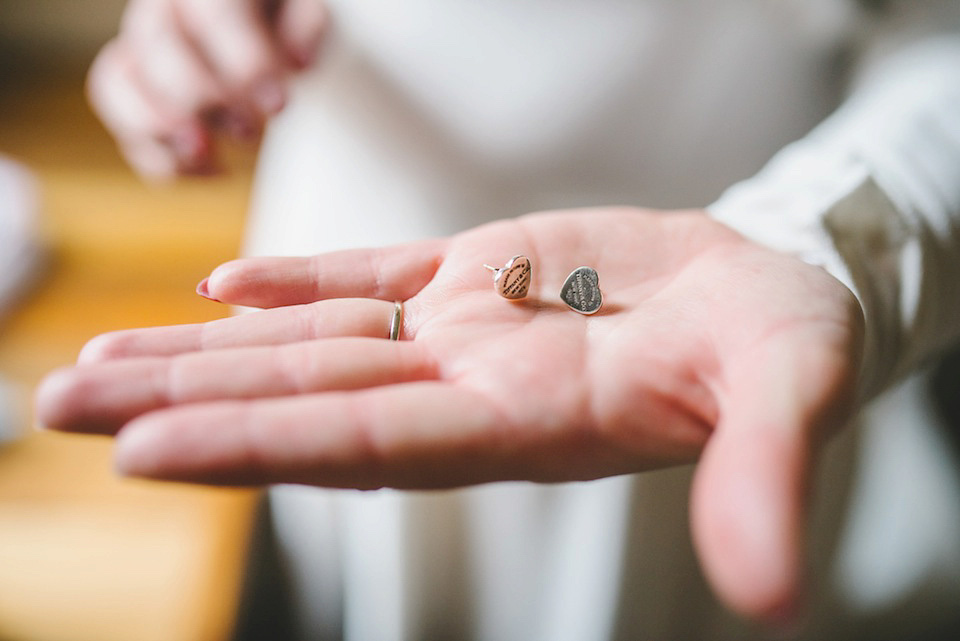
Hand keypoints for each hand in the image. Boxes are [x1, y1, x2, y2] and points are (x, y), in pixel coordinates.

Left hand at [36, 208, 862, 622]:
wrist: (774, 294)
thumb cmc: (788, 347)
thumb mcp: (792, 398)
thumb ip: (761, 480)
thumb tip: (769, 592)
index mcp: (532, 421)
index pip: (372, 443)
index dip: (260, 444)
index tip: (144, 452)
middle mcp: (475, 384)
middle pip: (307, 398)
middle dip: (186, 405)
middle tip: (63, 404)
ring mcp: (469, 327)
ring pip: (314, 341)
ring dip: (209, 349)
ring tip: (105, 356)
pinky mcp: (482, 271)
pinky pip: (369, 280)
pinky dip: (296, 281)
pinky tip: (225, 284)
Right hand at [88, 0, 325, 178]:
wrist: (257, 26)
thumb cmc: (279, 19)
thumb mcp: (303, 12)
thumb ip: (304, 26)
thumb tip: (297, 61)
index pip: (214, 11)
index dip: (243, 62)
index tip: (276, 106)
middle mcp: (164, 6)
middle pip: (159, 46)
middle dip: (202, 98)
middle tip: (248, 131)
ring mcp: (138, 44)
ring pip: (120, 80)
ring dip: (163, 128)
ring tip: (209, 155)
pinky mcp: (128, 83)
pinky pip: (118, 117)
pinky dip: (156, 154)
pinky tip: (208, 168)